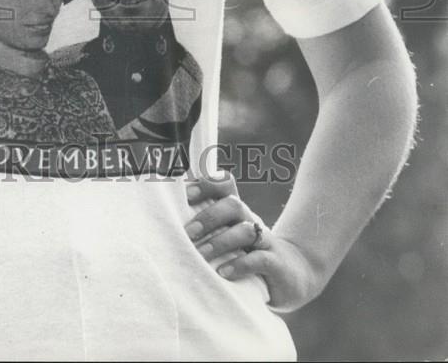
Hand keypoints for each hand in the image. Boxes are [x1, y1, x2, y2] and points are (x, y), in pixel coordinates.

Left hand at [185, 174, 320, 311]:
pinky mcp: (276, 263)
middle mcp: (251, 220)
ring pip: (245, 231)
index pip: (225, 185)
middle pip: (233, 205)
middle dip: (209, 217)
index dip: (207, 185)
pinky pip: (260, 259)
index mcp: (237, 211)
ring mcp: (265, 240)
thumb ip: (205, 228)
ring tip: (202, 256)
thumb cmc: (248, 252)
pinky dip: (241, 265)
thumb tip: (165, 225)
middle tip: (188, 234)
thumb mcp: (228, 237)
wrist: (293, 273)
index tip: (186, 196)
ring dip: (221, 242)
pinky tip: (224, 273)